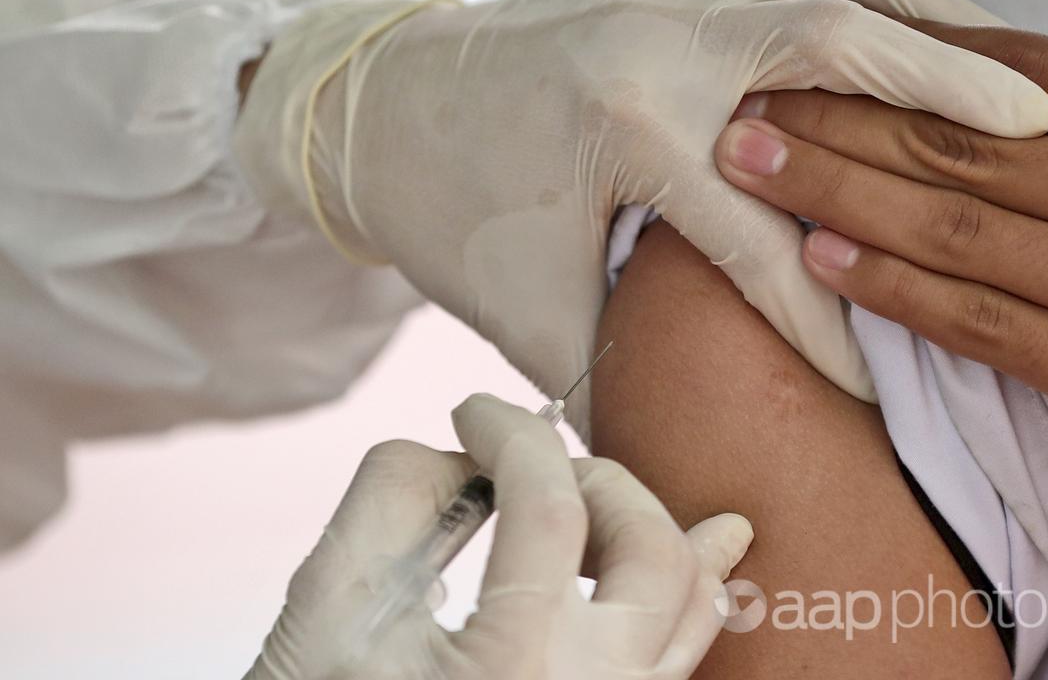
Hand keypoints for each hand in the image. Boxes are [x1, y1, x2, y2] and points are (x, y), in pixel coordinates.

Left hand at [237, 0, 1047, 432]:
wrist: (375, 113)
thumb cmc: (450, 217)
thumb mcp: (527, 313)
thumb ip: (618, 371)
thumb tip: (679, 450)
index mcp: (628, 126)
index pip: (768, 231)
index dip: (828, 318)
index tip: (879, 383)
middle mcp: (660, 36)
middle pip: (837, 46)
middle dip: (942, 96)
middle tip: (1032, 136)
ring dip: (924, 8)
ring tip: (1002, 58)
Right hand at [247, 394, 753, 679]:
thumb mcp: (325, 607)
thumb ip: (393, 497)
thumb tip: (470, 452)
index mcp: (512, 671)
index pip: (549, 508)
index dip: (512, 433)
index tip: (474, 412)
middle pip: (650, 550)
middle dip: (594, 478)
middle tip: (531, 463)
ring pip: (693, 602)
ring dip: (648, 524)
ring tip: (595, 490)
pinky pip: (686, 651)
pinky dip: (692, 585)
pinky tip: (702, 544)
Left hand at [713, 24, 1047, 526]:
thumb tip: (999, 107)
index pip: (1025, 69)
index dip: (908, 58)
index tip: (829, 50)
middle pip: (964, 142)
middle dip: (841, 120)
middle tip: (752, 106)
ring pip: (955, 225)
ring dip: (837, 192)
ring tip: (754, 169)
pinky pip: (980, 320)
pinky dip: (893, 286)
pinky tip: (823, 259)